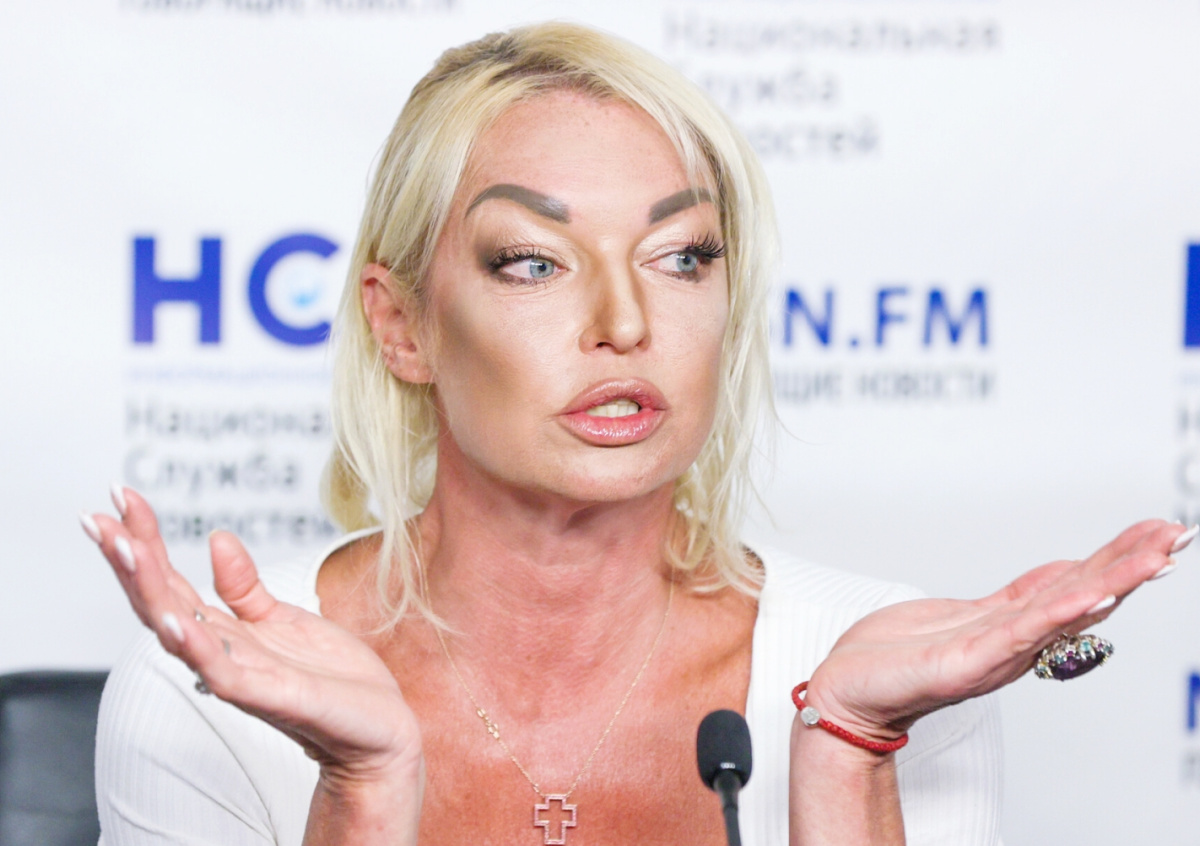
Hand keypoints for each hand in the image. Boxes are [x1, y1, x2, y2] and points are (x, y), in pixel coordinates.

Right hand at [84, 487, 423, 805]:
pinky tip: (174, 619)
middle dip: (128, 560)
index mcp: (225, 632)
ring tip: (124, 550)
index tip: (120, 496)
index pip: (170, 581)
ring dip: (149, 592)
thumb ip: (245, 587)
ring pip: (178, 632)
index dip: (143, 540)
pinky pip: (221, 672)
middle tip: (98, 518)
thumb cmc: (333, 680)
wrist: (377, 731)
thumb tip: (217, 538)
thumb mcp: (285, 618)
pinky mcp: (269, 696)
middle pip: (160, 602)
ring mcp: (241, 675)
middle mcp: (221, 653)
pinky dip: (196, 647)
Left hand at [802, 519, 1190, 742]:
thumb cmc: (896, 655)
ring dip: (1110, 584)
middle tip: (1178, 536)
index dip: (1119, 559)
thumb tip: (1063, 573)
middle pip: (1081, 596)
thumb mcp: (964, 616)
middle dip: (1131, 566)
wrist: (847, 693)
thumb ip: (1015, 601)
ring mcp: (992, 654)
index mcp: (1011, 626)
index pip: (1074, 584)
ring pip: (1061, 612)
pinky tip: (1090, 594)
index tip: (1162, 532)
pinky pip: (1018, 634)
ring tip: (1153, 558)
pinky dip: (1057, 613)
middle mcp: (1011, 642)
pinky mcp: (964, 664)